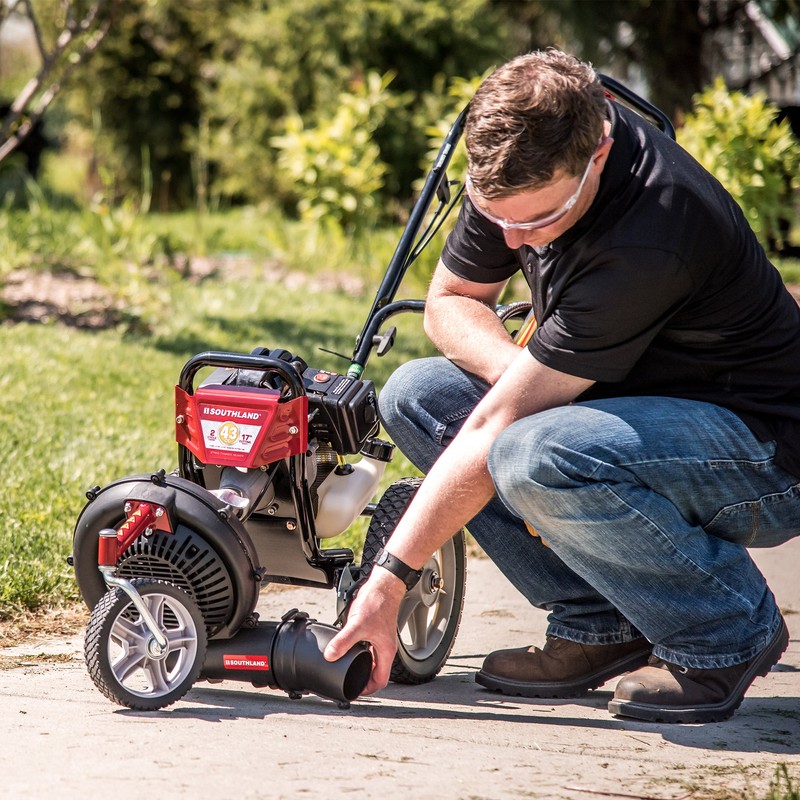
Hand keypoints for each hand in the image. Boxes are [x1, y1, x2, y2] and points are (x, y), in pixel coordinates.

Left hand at [323, 567, 405, 694]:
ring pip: (371, 660)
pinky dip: (358, 652)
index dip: (367, 690)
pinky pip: (367, 647)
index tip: (354, 691)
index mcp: (385, 651)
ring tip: (346, 668)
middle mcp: (384, 647)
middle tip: (348, 682)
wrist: (383, 585)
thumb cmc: (377, 603)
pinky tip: (348, 647)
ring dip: (361, 666)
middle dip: (362, 679)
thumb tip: (330, 656)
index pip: (380, 681)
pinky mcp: (374, 629)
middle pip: (376, 672)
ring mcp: (380, 638)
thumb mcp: (357, 625)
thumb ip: (343, 641)